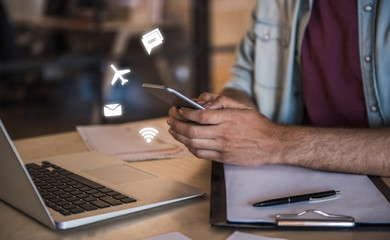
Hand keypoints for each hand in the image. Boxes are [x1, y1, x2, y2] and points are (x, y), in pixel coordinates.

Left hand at [167, 95, 284, 165]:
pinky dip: (190, 148)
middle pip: (193, 131)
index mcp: (230, 118)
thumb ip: (222, 101)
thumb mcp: (243, 107)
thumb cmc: (258, 125)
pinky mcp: (224, 158)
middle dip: (177, 125)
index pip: (201, 115)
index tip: (178, 109)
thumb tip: (203, 102)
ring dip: (180, 137)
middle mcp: (225, 133)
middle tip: (170, 119)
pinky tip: (187, 143)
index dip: (186, 113)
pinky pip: (202, 154)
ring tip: (173, 130)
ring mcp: (224, 147)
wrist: (273, 145)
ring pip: (194, 144)